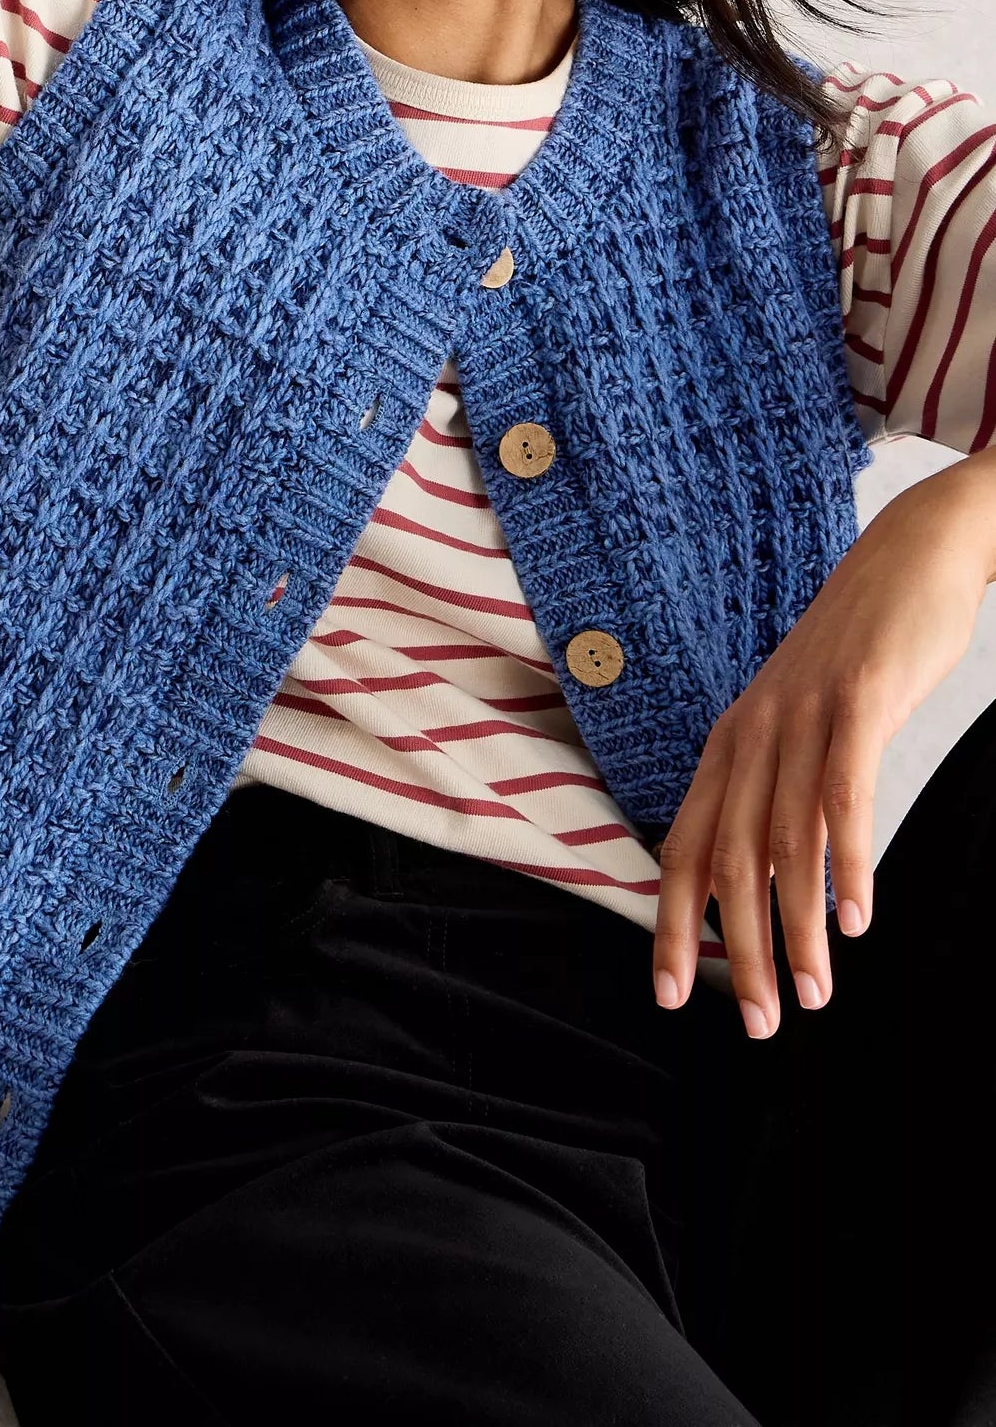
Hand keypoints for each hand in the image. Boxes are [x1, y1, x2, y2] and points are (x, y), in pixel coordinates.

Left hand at [652, 454, 995, 1037]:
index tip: (671, 996)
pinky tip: (858, 921)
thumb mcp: (803, 724)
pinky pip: (842, 794)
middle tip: (758, 1025)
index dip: (672, 924)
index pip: (682, 847)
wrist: (911, 557)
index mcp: (730, 743)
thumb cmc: (860, 656)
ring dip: (797, 929)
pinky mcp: (857, 700)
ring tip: (811, 998)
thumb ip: (779, 790)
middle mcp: (751, 732)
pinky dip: (846, 863)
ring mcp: (802, 715)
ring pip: (783, 841)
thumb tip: (767, 875)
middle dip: (737, 952)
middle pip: (726, 860)